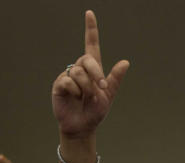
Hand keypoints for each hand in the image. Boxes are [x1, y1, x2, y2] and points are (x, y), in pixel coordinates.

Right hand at [52, 11, 129, 140]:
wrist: (82, 127)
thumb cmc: (95, 111)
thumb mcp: (109, 96)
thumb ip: (115, 79)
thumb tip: (125, 62)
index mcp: (93, 69)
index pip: (91, 45)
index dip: (91, 29)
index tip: (89, 13)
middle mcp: (80, 69)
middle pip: (86, 59)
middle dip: (96, 72)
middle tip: (101, 87)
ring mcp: (68, 76)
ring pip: (77, 71)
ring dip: (86, 86)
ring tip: (86, 97)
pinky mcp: (59, 85)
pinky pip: (67, 81)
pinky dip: (75, 91)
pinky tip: (75, 98)